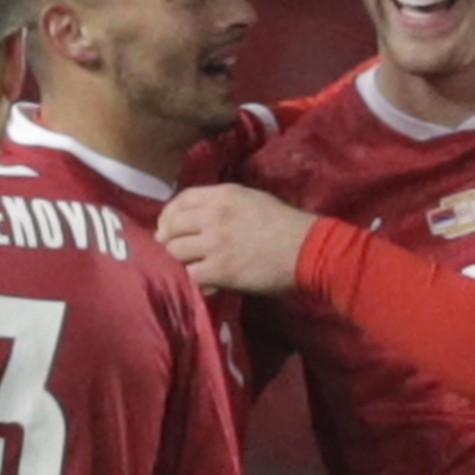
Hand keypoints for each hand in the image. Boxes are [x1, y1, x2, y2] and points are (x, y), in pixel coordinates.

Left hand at [159, 184, 315, 296]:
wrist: (306, 249)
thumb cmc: (285, 224)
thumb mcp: (252, 199)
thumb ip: (223, 204)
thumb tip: (198, 218)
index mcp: (222, 195)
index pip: (181, 199)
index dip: (169, 213)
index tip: (168, 225)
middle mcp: (213, 216)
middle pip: (171, 226)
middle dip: (170, 238)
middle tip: (176, 248)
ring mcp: (214, 243)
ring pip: (177, 251)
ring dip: (184, 259)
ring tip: (196, 264)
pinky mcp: (220, 269)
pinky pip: (192, 274)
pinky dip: (199, 278)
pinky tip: (209, 279)